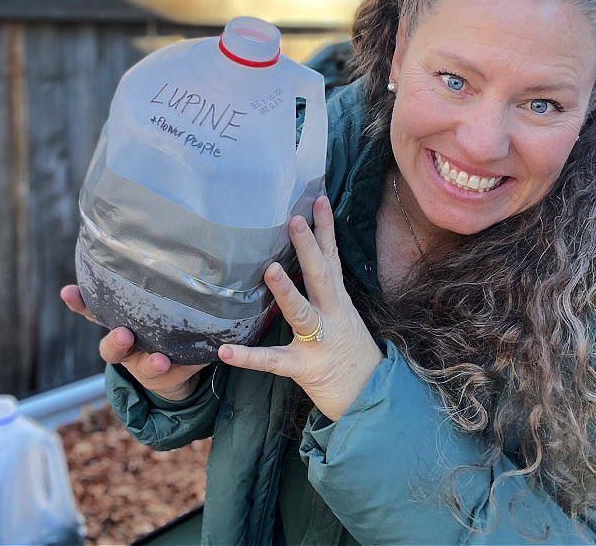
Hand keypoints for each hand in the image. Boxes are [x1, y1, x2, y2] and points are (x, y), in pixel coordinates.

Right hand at [60, 285, 208, 401]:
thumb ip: (148, 282)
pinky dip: (187, 367)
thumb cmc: (157, 320)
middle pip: (112, 348)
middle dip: (116, 341)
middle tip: (124, 334)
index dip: (80, 304)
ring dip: (152, 364)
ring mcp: (147, 365)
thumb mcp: (150, 300)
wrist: (177, 365)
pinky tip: (195, 360)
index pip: (95, 313)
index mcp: (119, 324)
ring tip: (160, 360)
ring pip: (145, 368)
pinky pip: (177, 374)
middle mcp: (128, 347)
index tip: (68, 292)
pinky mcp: (169, 378)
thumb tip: (150, 236)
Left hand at [217, 196, 382, 421]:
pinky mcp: (305, 368)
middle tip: (294, 220)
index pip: (332, 258)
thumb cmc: (350, 351)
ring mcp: (319, 341)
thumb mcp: (343, 314)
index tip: (319, 199)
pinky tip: (225, 351)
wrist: (370, 396)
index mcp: (338, 300)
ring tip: (270, 270)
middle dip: (309, 247)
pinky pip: (273, 362)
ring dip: (287, 291)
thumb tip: (302, 260)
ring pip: (302, 312)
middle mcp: (331, 315)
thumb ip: (324, 290)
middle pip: (320, 275)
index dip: (326, 228)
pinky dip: (249, 357)